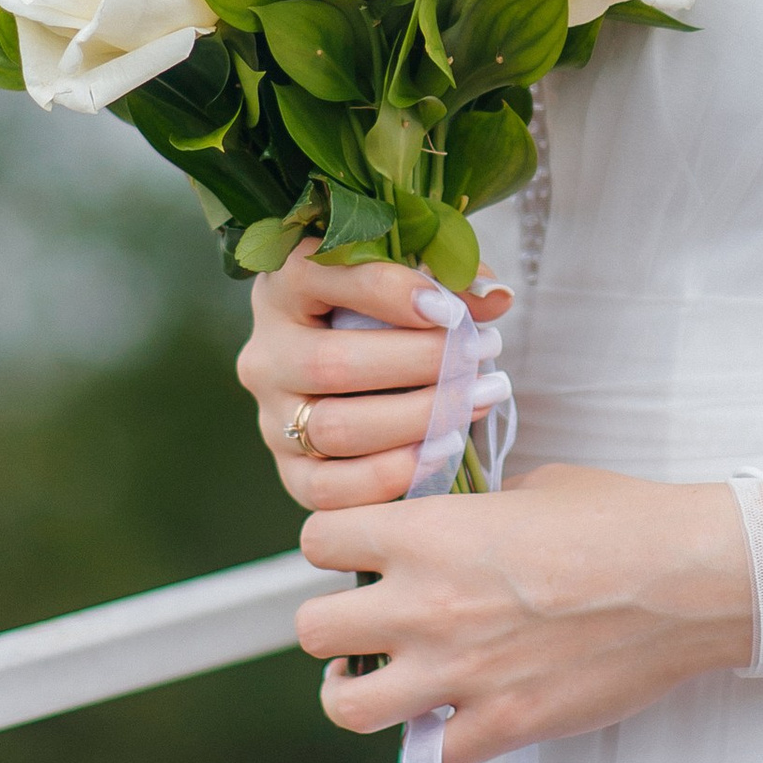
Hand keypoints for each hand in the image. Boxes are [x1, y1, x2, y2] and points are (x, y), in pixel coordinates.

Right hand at [238, 250, 514, 516]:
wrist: (362, 369)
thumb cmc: (390, 308)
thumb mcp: (412, 273)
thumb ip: (451, 273)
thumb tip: (495, 298)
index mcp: (285, 286)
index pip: (324, 277)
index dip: (392, 293)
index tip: (452, 310)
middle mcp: (267, 354)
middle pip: (332, 365)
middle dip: (419, 363)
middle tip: (481, 353)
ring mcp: (273, 419)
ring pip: (335, 428)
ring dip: (418, 418)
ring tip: (477, 399)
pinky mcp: (291, 472)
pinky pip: (329, 489)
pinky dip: (391, 474)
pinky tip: (444, 448)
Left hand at [296, 464, 755, 762]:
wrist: (691, 578)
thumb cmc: (624, 522)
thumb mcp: (533, 489)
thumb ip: (471, 512)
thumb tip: (451, 524)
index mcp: (429, 533)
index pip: (319, 540)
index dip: (336, 547)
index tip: (359, 556)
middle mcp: (426, 604)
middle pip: (313, 630)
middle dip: (335, 626)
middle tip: (366, 624)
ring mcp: (459, 673)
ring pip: (346, 705)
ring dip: (357, 692)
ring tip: (381, 681)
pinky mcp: (501, 725)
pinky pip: (427, 757)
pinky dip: (432, 742)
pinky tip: (450, 718)